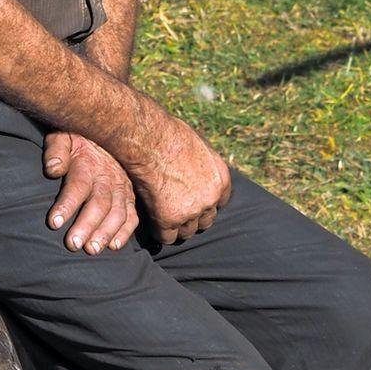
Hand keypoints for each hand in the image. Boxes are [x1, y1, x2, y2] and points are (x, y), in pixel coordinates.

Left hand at [43, 132, 138, 254]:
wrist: (108, 131)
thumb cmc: (77, 139)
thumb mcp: (63, 135)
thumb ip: (57, 151)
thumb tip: (52, 169)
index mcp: (88, 163)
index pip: (78, 186)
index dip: (66, 205)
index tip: (53, 223)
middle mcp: (108, 177)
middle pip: (99, 203)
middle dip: (86, 225)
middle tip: (73, 244)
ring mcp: (122, 188)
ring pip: (117, 213)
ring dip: (105, 233)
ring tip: (91, 250)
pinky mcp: (131, 196)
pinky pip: (132, 216)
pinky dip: (125, 232)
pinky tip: (114, 246)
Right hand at [125, 112, 232, 245]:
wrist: (149, 139)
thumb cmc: (166, 132)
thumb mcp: (196, 143)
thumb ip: (201, 161)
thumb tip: (194, 164)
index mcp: (220, 178)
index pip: (220, 202)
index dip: (205, 203)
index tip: (192, 201)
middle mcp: (210, 197)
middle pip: (206, 221)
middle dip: (193, 218)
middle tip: (175, 213)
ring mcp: (191, 210)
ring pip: (187, 232)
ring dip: (176, 228)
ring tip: (161, 220)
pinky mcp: (170, 219)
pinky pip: (166, 237)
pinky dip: (159, 232)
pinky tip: (150, 223)